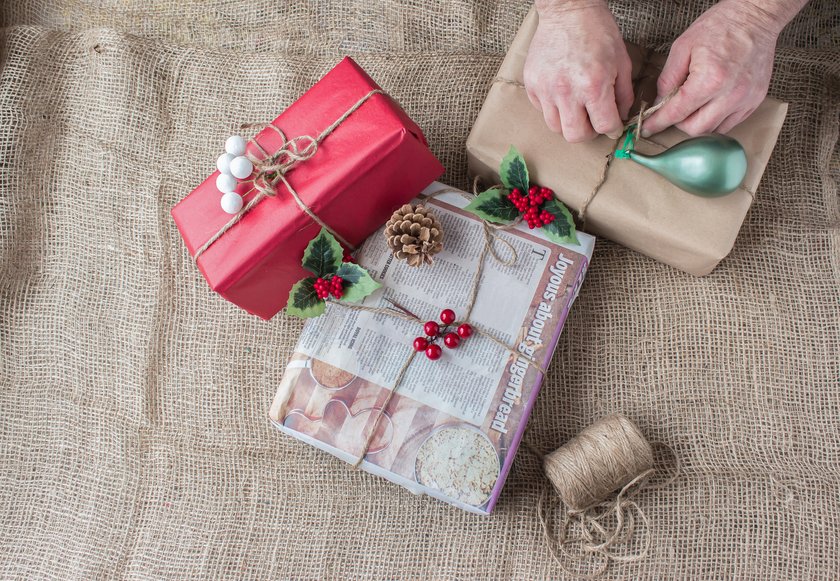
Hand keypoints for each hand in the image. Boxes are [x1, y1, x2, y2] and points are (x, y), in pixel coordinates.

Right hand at [524, 0, 633, 142]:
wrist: (568, 10)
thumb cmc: (597, 32)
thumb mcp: (622, 62)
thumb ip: (623, 95)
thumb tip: (619, 117)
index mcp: (593, 85)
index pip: (604, 126)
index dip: (612, 128)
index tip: (612, 125)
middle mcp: (567, 91)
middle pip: (575, 136)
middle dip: (588, 132)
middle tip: (592, 120)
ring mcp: (545, 89)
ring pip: (555, 127)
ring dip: (569, 121)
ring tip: (576, 106)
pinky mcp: (532, 84)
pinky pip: (542, 110)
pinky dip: (553, 107)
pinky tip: (561, 92)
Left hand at [642, 0, 785, 136]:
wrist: (755, 17)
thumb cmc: (720, 26)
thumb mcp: (683, 47)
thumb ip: (668, 79)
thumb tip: (659, 103)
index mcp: (710, 79)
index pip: (677, 113)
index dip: (658, 122)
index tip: (647, 128)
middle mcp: (730, 94)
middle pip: (695, 128)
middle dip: (678, 123)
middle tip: (673, 110)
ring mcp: (746, 99)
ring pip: (713, 130)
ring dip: (697, 123)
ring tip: (692, 105)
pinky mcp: (755, 100)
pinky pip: (730, 124)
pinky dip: (715, 120)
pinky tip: (709, 106)